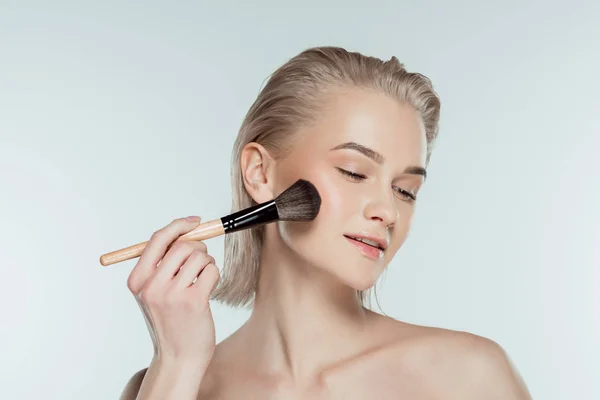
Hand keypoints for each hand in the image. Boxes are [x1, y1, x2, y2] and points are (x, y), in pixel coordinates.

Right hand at [127, 216, 219, 367]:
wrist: (179, 357)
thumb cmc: (171, 321)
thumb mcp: (155, 293)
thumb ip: (163, 264)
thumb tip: (186, 232)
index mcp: (137, 280)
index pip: (158, 239)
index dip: (179, 226)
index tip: (194, 222)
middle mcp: (151, 286)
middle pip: (182, 245)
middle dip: (198, 247)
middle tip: (201, 261)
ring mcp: (172, 294)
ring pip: (200, 256)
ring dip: (207, 263)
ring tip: (202, 280)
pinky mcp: (193, 301)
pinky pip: (211, 270)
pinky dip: (214, 275)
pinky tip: (207, 291)